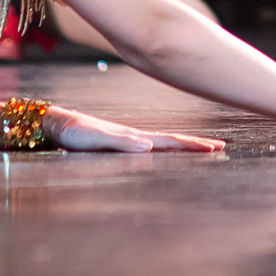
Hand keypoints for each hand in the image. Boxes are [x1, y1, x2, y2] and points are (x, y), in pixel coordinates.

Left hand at [44, 106, 224, 152]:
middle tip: (220, 147)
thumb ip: (121, 143)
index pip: (170, 141)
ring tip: (200, 148)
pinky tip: (165, 151)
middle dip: (195, 144)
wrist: (56, 124)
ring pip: (162, 142)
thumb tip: (149, 147)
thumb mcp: (95, 139)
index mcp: (133, 137)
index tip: (215, 147)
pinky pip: (150, 146)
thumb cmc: (72, 134)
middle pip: (171, 140)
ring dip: (182, 145)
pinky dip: (164, 148)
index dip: (192, 145)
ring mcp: (128, 139)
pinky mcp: (118, 143)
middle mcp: (134, 137)